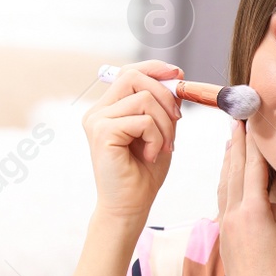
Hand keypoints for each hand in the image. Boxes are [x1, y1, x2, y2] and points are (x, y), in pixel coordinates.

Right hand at [85, 60, 182, 219]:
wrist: (130, 207)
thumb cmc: (143, 173)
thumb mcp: (159, 132)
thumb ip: (162, 106)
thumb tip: (175, 78)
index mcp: (108, 109)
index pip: (128, 72)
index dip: (154, 68)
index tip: (178, 75)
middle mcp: (98, 112)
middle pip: (134, 77)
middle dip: (165, 97)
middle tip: (176, 123)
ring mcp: (97, 121)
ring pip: (144, 99)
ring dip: (164, 125)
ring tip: (162, 147)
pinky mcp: (103, 133)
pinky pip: (143, 120)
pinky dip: (157, 138)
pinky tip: (151, 155)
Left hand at [218, 118, 275, 275]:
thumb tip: (267, 197)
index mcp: (252, 210)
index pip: (252, 165)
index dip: (253, 140)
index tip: (251, 117)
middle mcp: (233, 213)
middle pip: (233, 168)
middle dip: (236, 141)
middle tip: (236, 117)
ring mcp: (225, 223)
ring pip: (224, 182)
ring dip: (228, 158)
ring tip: (231, 138)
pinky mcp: (224, 234)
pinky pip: (223, 197)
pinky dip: (225, 179)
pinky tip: (228, 174)